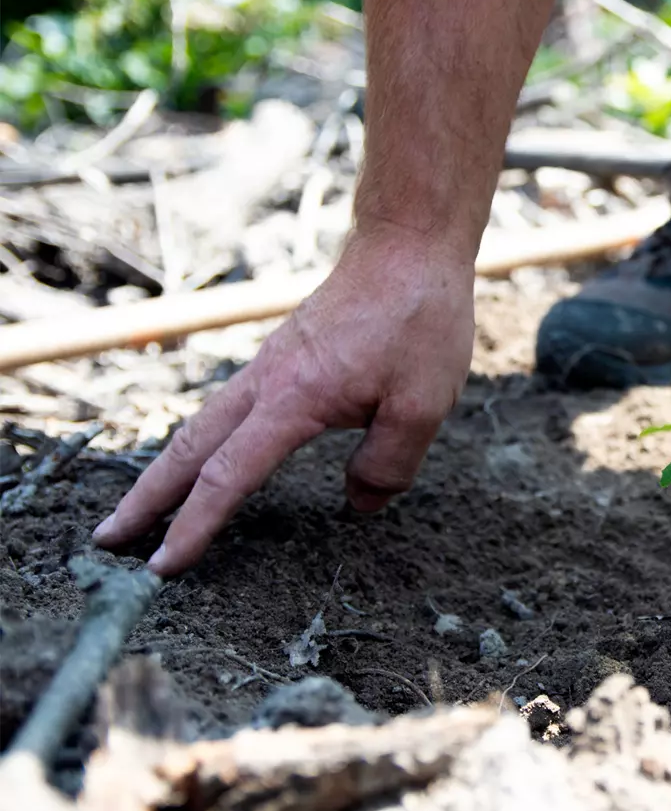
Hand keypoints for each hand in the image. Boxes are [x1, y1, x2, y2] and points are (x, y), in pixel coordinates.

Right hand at [92, 224, 474, 575]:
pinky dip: (204, 440)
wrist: (408, 244)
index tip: (163, 565)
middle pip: (190, 447)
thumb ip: (386, 464)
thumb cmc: (419, 320)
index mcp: (294, 398)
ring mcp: (271, 364)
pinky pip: (230, 407)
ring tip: (143, 508)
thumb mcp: (422, 405)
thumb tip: (357, 505)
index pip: (229, 475)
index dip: (194, 525)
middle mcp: (267, 380)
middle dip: (148, 498)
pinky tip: (208, 456)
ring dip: (169, 468)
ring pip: (204, 424)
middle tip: (108, 540)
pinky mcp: (285, 354)